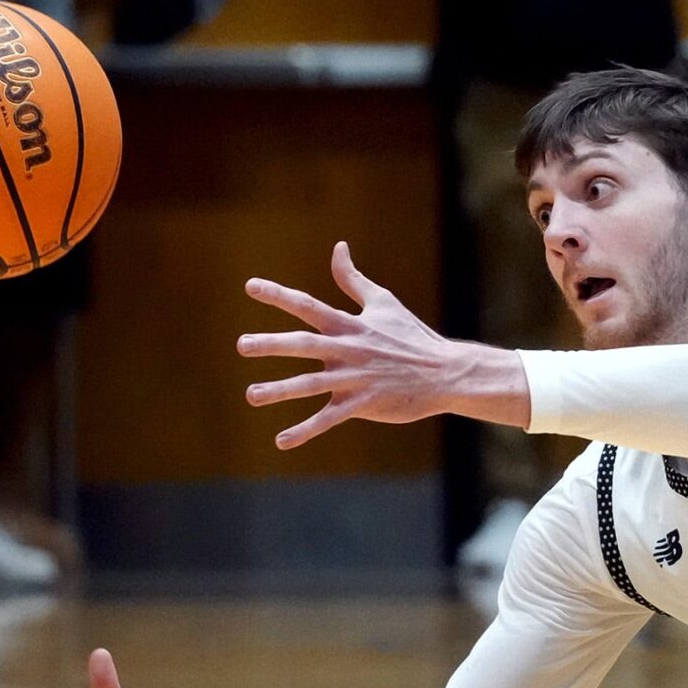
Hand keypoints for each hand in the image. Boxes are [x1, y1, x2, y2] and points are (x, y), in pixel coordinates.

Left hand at [239, 241, 527, 447]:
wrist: (446, 373)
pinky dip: (305, 431)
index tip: (250, 286)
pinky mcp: (363, 403)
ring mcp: (355, 378)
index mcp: (350, 325)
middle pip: (304, 344)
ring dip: (280, 389)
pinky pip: (329, 418)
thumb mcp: (383, 302)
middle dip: (272, 344)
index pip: (309, 305)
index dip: (279, 295)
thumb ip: (353, 279)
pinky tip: (282, 441)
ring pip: (311, 384)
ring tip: (251, 395)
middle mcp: (349, 349)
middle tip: (242, 344)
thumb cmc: (413, 336)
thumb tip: (338, 247)